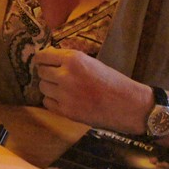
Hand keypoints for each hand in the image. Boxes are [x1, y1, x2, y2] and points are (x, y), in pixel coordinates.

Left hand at [34, 47, 148, 134]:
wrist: (128, 105)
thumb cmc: (112, 81)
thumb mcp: (91, 62)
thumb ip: (70, 60)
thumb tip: (48, 57)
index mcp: (73, 59)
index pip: (42, 56)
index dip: (41, 59)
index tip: (41, 61)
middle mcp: (65, 75)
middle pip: (41, 72)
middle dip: (47, 73)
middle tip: (56, 77)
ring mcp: (64, 95)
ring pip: (42, 87)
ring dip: (49, 87)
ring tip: (62, 89)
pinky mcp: (66, 111)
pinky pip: (47, 103)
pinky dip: (52, 101)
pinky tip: (64, 100)